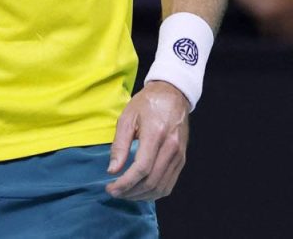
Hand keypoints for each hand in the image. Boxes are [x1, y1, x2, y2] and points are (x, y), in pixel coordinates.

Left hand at [106, 81, 189, 200]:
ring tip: (125, 194)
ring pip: (161, 187)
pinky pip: (169, 184)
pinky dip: (154, 192)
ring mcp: (179, 155)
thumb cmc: (147, 103)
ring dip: (141, 196)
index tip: (110, 188)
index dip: (125, 183)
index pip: (141, 168)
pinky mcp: (182, 159)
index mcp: (155, 134)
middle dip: (130, 192)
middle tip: (114, 192)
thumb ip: (119, 145)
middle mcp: (171, 147)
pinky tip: (140, 191)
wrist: (172, 95)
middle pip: (151, 181)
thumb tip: (112, 170)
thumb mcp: (127, 118)